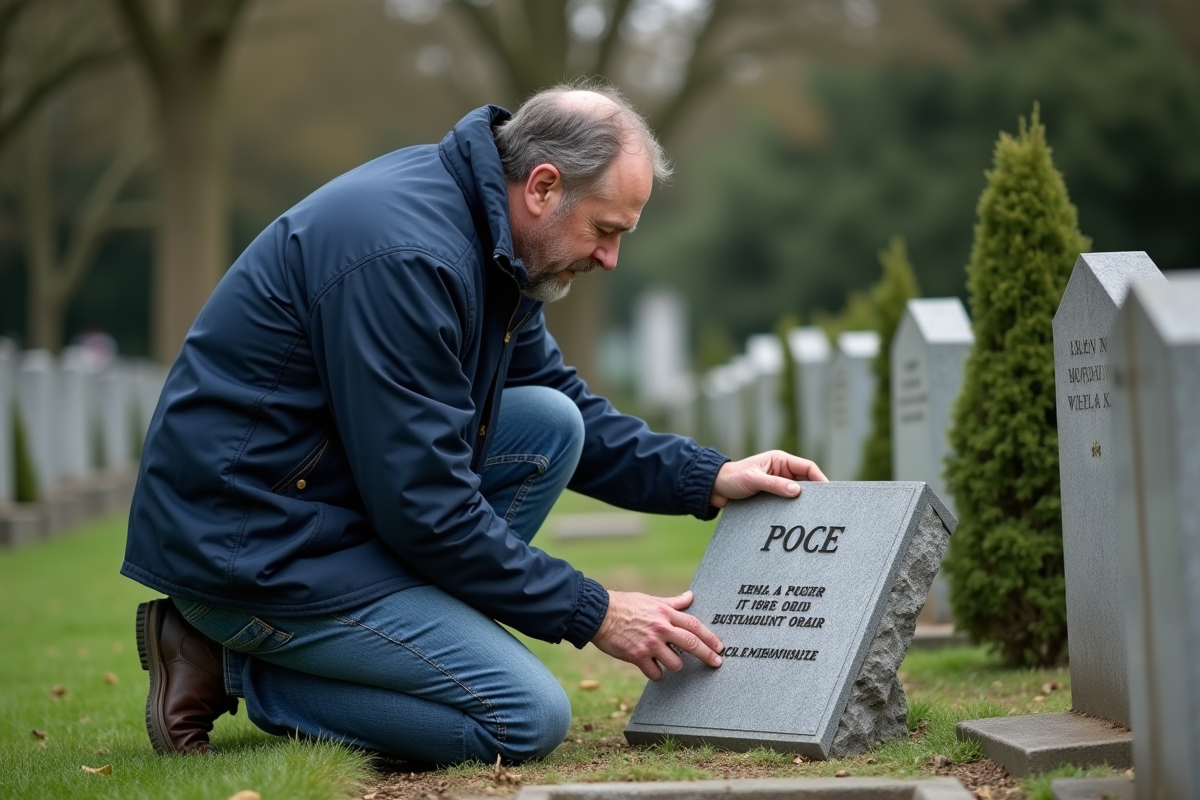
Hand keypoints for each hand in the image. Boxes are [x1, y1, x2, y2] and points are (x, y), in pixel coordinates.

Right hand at [591, 590, 723, 679]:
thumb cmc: (625, 605)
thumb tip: (690, 596)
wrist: (599, 614)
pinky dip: (656, 674)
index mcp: (665, 612)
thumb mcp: (652, 600)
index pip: (694, 625)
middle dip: (707, 655)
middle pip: (691, 644)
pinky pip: (655, 673)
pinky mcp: (637, 656)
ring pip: (675, 663)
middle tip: (717, 663)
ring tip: (669, 662)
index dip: (710, 637)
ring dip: (675, 666)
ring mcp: (649, 643)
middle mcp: (661, 628)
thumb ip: (673, 602)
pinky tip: (652, 668)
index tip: (720, 647)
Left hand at [709, 450, 827, 508]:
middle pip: (805, 482)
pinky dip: (791, 509)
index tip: (828, 492)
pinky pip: (786, 502)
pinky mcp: (771, 496)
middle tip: (824, 507)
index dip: (820, 478)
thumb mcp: (753, 480)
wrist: (714, 488)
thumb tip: (797, 492)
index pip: (807, 467)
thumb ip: (774, 485)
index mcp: (780, 460)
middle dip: (814, 493)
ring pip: (797, 494)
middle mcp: (781, 471)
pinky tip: (796, 519)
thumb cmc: (732, 478)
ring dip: (802, 503)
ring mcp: (777, 484)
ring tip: (812, 515)